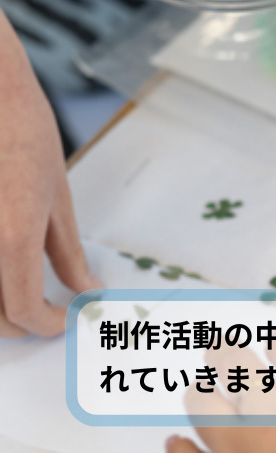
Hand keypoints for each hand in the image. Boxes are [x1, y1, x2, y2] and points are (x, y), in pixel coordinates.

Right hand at [0, 11, 99, 337]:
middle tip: (46, 310)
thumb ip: (67, 252)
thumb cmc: (21, 132)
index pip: (23, 311)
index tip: (64, 319)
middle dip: (20, 322)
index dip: (47, 324)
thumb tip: (87, 289)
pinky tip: (2, 262)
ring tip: (21, 289)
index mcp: (11, 239)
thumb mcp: (57, 195)